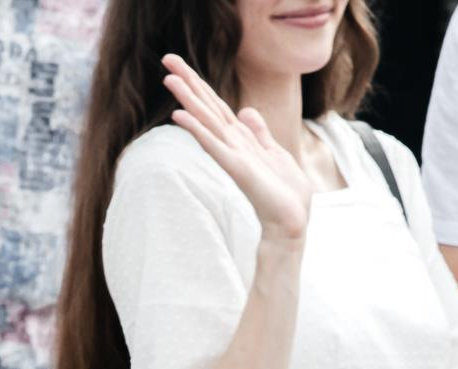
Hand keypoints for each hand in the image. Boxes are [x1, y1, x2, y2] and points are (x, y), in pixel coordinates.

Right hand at [161, 54, 312, 242]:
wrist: (290, 221)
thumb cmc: (284, 192)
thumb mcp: (274, 153)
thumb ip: (258, 133)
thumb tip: (245, 111)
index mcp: (240, 138)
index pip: (215, 104)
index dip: (199, 83)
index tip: (179, 64)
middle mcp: (231, 144)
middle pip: (206, 106)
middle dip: (188, 82)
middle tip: (166, 57)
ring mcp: (231, 156)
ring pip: (206, 121)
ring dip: (187, 99)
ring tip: (168, 78)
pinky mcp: (236, 168)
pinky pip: (213, 146)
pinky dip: (196, 130)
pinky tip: (180, 116)